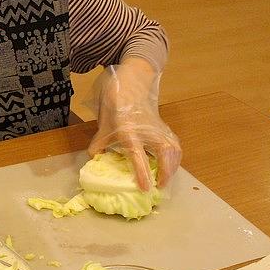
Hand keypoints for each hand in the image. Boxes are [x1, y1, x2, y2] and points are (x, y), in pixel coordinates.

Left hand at [87, 59, 181, 190]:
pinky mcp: (165, 126)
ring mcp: (158, 127)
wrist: (131, 81)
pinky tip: (170, 164)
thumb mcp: (103, 122)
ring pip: (173, 148)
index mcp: (128, 130)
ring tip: (166, 178)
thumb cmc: (116, 102)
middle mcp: (147, 130)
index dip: (142, 172)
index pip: (137, 154)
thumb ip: (99, 142)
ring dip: (172, 165)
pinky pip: (174, 143)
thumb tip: (94, 159)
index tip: (147, 188)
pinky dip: (175, 156)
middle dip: (166, 171)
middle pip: (164, 152)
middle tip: (160, 186)